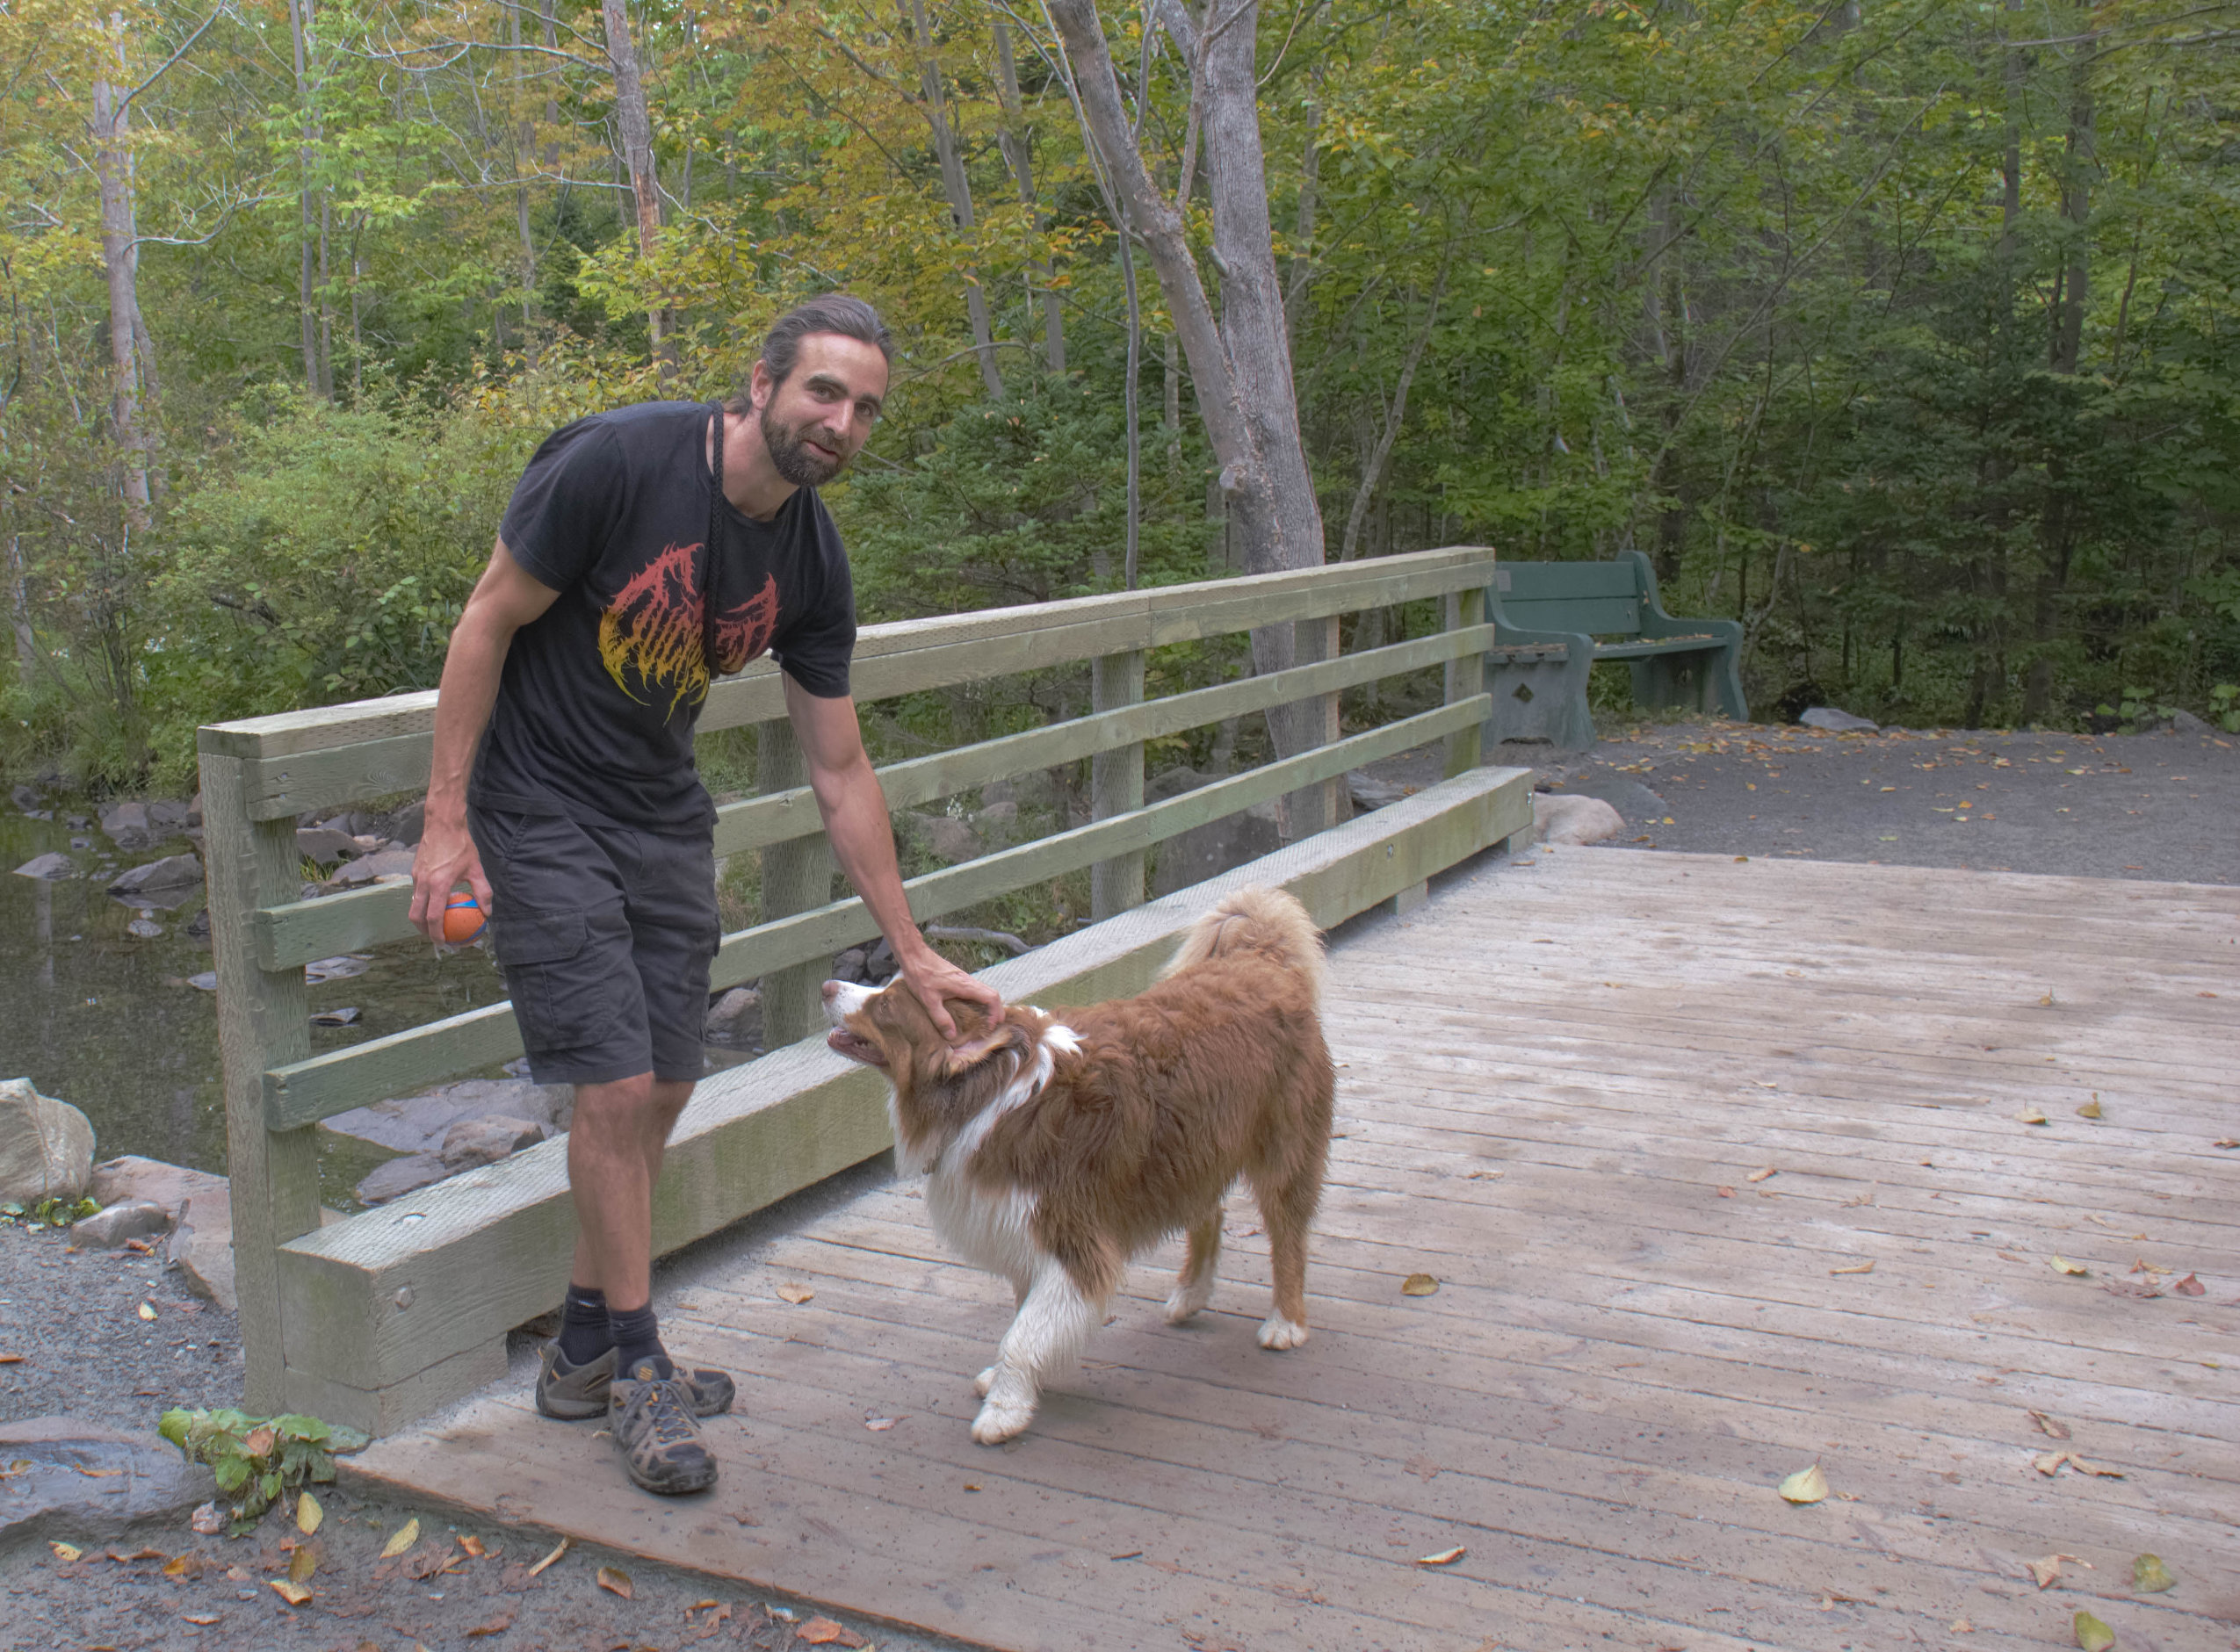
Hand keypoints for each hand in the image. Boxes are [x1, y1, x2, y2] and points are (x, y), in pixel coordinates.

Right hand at [408, 810, 493, 944]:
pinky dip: (422, 903)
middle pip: (416, 916)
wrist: (442, 824)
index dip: (436, 934)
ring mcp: (416, 877)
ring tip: (433, 924)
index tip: (443, 943)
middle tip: (435, 938)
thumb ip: (482, 891)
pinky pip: (416, 893)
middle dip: (423, 931)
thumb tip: (487, 911)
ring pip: (414, 905)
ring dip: (421, 917)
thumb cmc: (461, 845)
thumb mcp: (476, 869)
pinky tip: (434, 903)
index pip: (433, 917)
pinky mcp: (414, 871)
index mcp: (438, 884)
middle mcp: (423, 882)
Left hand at [894, 939, 1003, 1042]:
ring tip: (984, 1021)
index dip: (995, 1013)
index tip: (990, 1027)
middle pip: (993, 995)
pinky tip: (971, 1010)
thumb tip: (952, 1036)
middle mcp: (969, 981)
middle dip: (997, 1011)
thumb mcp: (928, 1000)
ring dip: (989, 1006)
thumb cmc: (921, 975)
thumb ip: (941, 1018)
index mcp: (965, 986)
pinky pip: (976, 990)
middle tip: (991, 1027)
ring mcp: (965, 978)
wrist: (915, 955)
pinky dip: (980, 1001)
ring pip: (985, 991)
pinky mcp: (959, 978)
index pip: (991, 998)